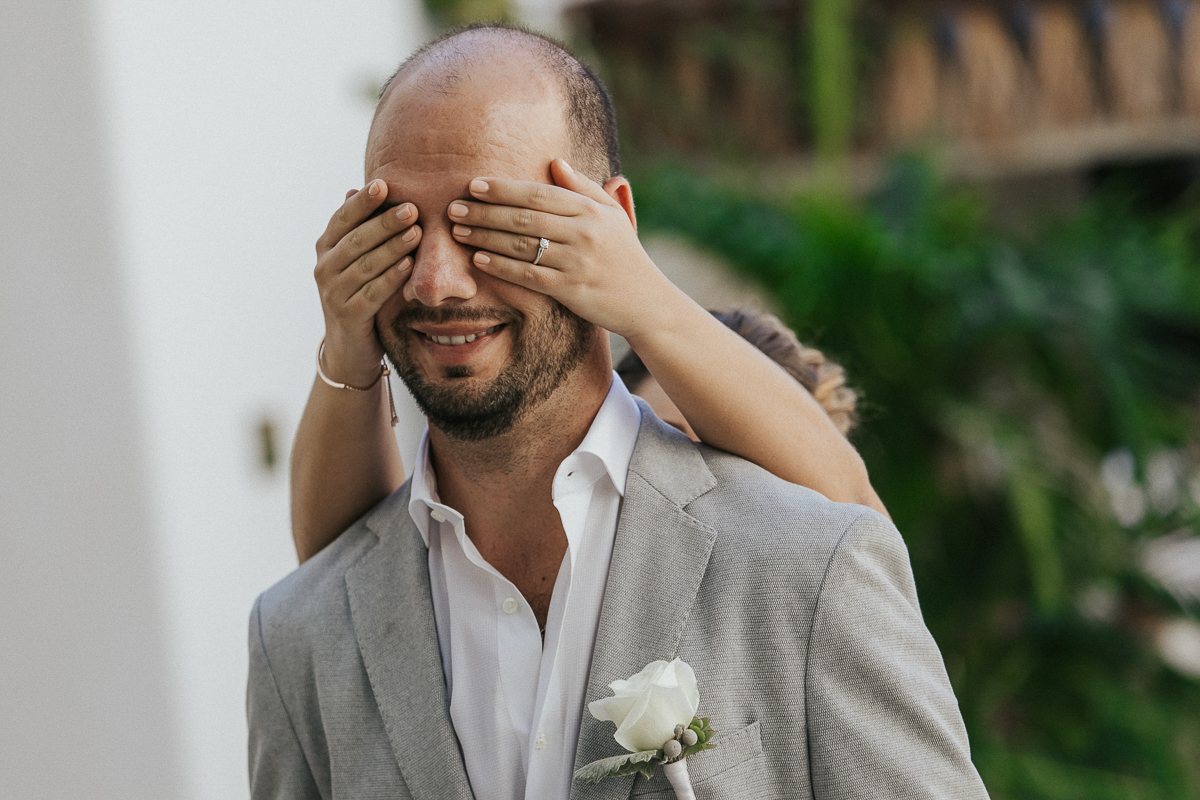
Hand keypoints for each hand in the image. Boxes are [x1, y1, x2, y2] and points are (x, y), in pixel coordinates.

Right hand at [314, 179, 421, 384]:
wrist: (350, 348)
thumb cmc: (360, 294)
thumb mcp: (358, 261)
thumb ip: (361, 230)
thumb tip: (360, 188)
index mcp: (326, 248)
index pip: (342, 219)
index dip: (362, 202)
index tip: (383, 183)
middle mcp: (324, 268)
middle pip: (356, 240)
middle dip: (384, 222)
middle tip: (411, 208)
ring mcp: (333, 293)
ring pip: (366, 265)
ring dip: (393, 247)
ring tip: (416, 233)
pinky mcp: (348, 315)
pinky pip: (372, 293)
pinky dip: (391, 278)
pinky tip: (409, 265)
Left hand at [447, 159, 683, 341]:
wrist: (647, 301)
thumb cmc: (625, 254)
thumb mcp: (612, 215)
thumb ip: (583, 188)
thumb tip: (555, 162)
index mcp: (591, 211)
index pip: (539, 194)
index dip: (504, 189)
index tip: (475, 185)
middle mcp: (584, 233)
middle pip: (524, 218)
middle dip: (485, 212)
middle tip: (454, 207)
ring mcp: (577, 262)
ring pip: (522, 246)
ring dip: (486, 238)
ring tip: (458, 232)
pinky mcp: (571, 290)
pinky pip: (529, 275)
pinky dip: (502, 267)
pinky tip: (479, 260)